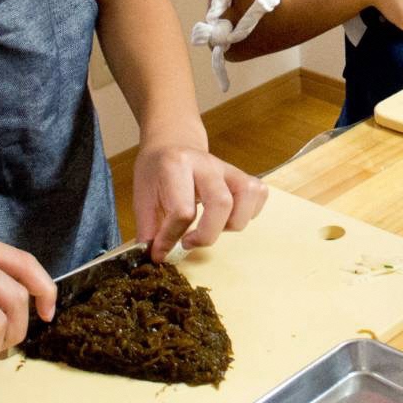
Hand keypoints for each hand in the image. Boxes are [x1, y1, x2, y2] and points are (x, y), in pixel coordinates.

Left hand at [133, 127, 268, 260]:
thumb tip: (158, 259)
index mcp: (176, 166)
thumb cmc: (156, 172)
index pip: (183, 211)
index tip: (161, 250)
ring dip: (233, 223)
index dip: (171, 238)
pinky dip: (249, 212)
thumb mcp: (142, 198)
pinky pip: (259, 193)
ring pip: (248, 196)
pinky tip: (228, 217)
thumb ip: (149, 230)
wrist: (172, 144)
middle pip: (222, 203)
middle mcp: (207, 164)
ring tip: (212, 227)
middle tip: (188, 242)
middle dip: (207, 234)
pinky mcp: (241, 174)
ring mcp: (228, 168)